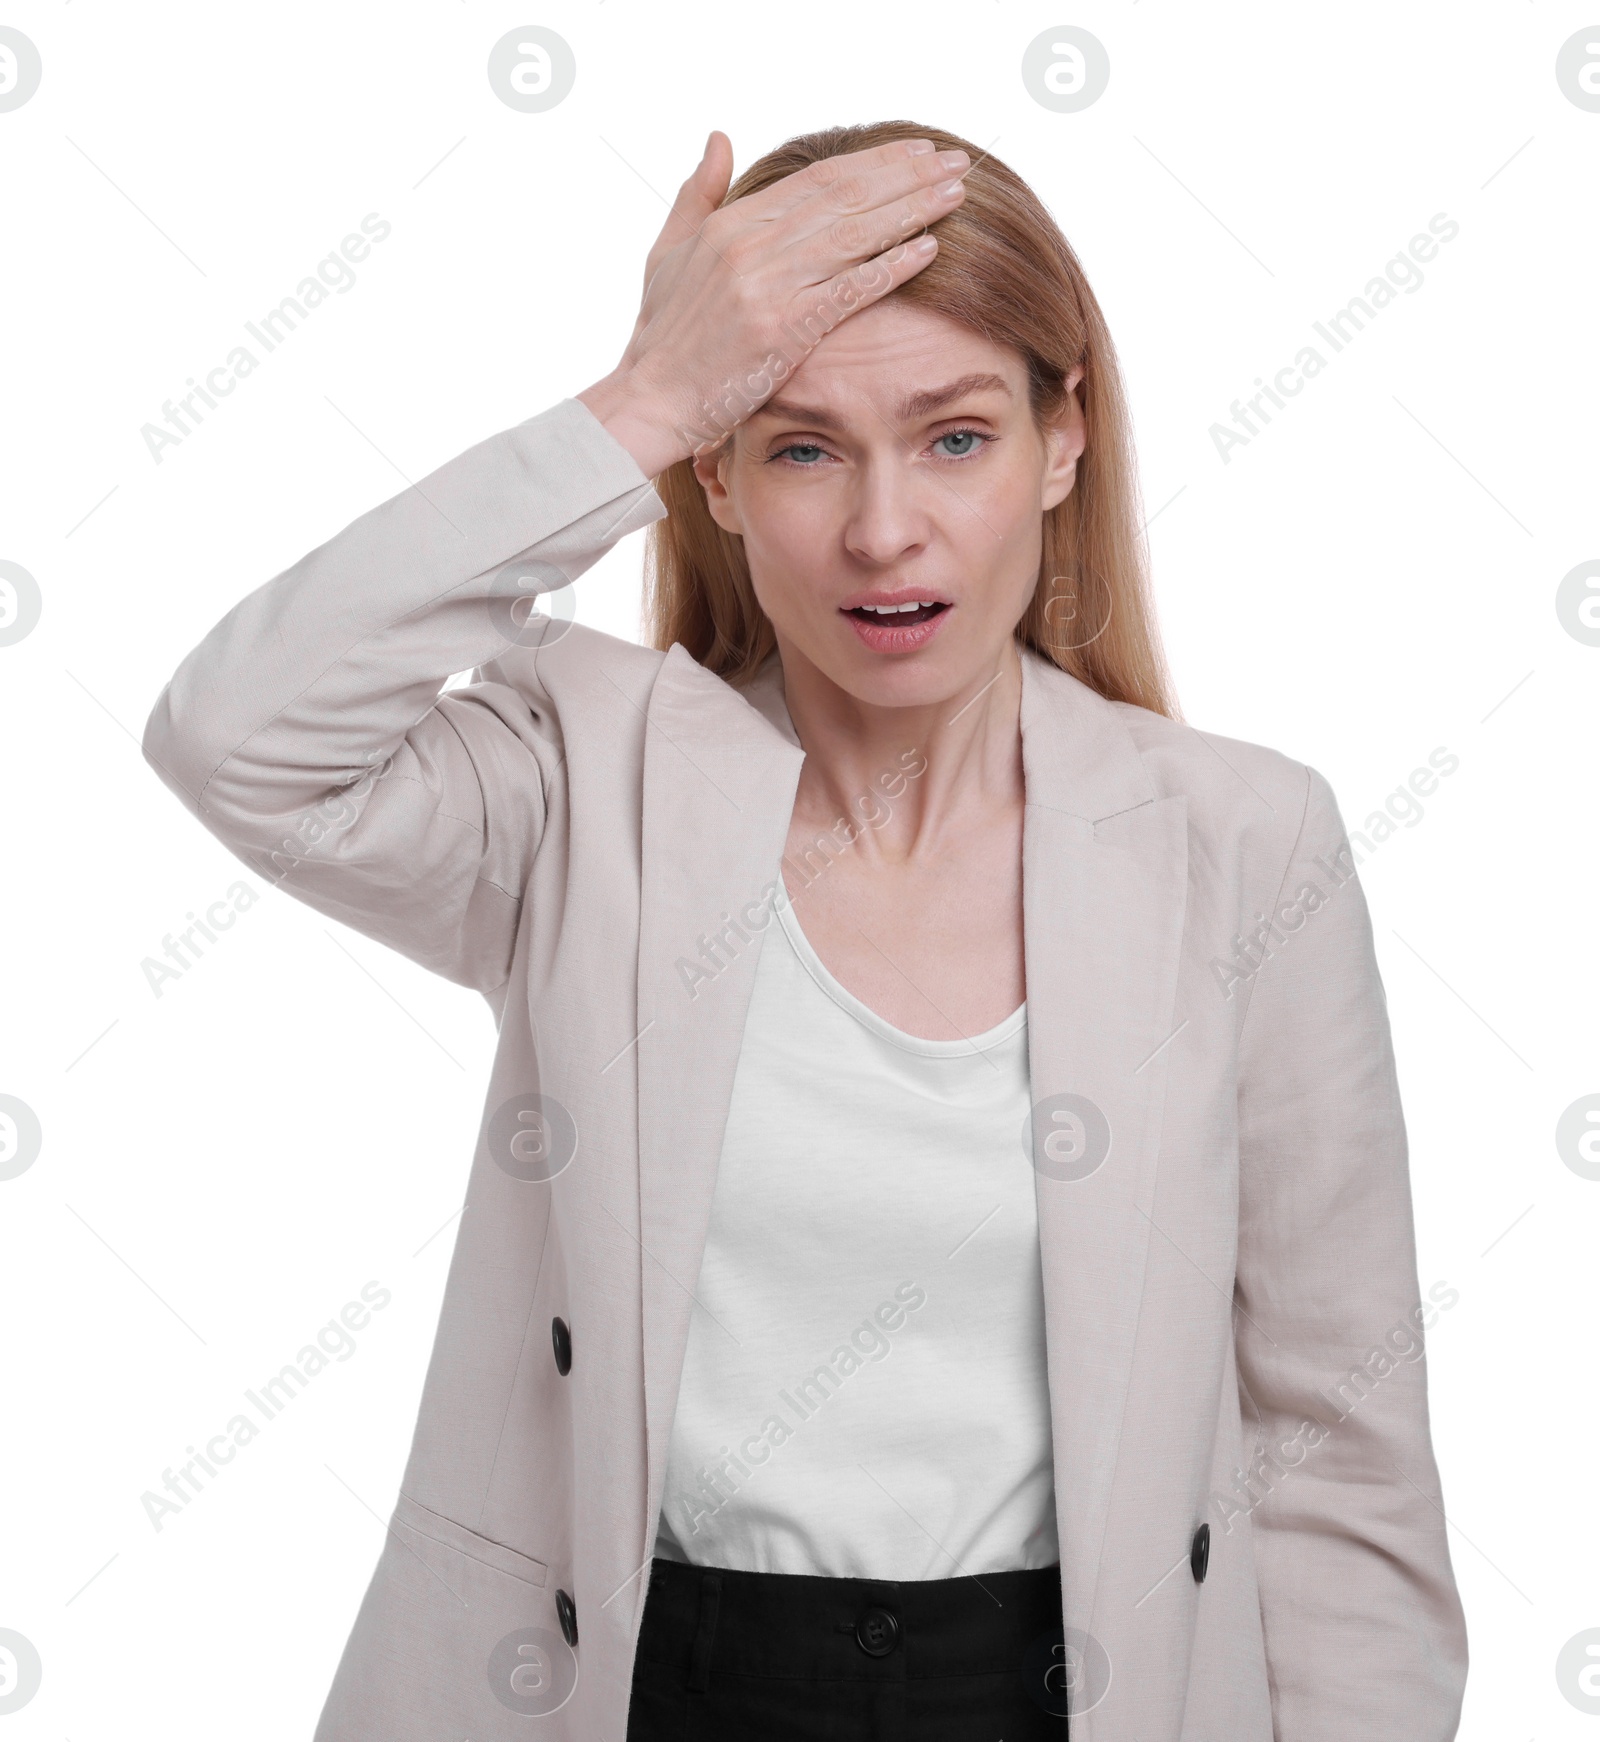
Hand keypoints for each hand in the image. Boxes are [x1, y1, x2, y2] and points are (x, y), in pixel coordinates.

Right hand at [577, 131, 970, 476]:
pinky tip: (929, 249)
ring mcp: (767, 287)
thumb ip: (698, 193)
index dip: (873, 161)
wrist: (648, 400)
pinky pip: (848, 290)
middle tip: (954, 161)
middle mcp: (751, 246)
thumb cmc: (660, 336)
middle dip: (906, 175)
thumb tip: (719, 138)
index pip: (817, 179)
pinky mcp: (782, 330)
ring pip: (854, 235)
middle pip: (845, 196)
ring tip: (956, 193)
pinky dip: (890, 267)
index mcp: (730, 224)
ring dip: (912, 210)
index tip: (916, 150)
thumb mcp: (668, 251)